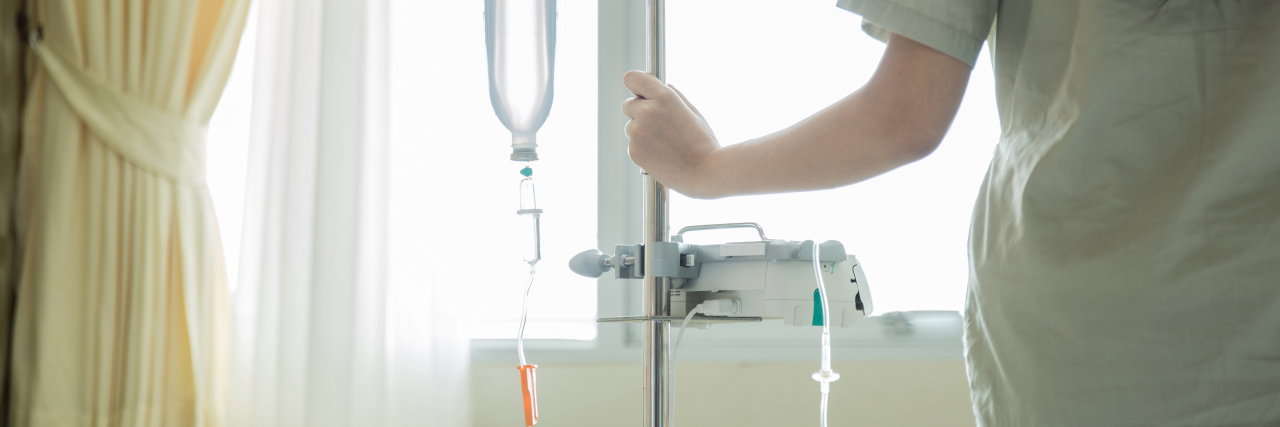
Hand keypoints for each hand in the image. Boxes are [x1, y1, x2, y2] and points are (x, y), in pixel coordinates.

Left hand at [621, 71, 719, 197]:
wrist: (704, 171)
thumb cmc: (703, 142)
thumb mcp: (693, 113)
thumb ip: (675, 97)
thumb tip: (664, 86)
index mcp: (664, 97)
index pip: (632, 78)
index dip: (635, 85)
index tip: (639, 92)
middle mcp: (647, 111)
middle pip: (628, 105)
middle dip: (638, 112)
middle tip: (658, 125)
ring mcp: (638, 131)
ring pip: (630, 127)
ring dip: (641, 132)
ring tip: (664, 143)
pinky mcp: (634, 150)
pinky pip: (632, 144)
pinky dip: (642, 149)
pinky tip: (661, 154)